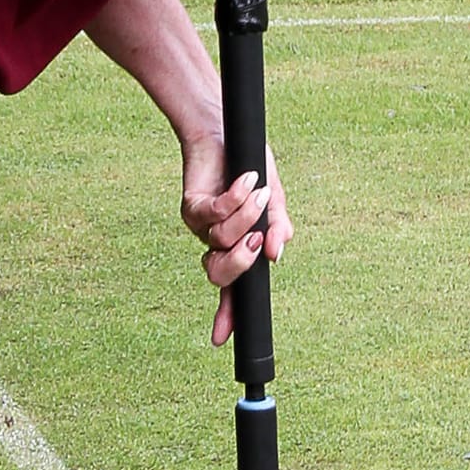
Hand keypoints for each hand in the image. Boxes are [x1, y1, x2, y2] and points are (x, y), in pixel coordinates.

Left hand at [180, 135, 291, 346]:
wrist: (228, 130)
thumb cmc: (250, 164)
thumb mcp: (275, 199)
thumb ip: (279, 228)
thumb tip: (276, 255)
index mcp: (237, 246)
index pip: (232, 289)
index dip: (228, 315)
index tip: (222, 339)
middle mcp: (215, 242)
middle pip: (219, 275)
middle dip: (241, 261)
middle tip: (257, 238)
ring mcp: (200, 226)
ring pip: (220, 240)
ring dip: (245, 216)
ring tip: (257, 190)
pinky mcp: (190, 204)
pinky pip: (212, 214)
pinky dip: (234, 198)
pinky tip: (245, 179)